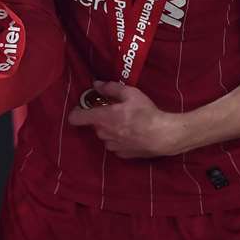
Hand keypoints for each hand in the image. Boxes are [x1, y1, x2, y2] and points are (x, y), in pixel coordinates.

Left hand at [67, 81, 184, 158]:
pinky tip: (132, 134)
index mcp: (102, 118)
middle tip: (115, 111)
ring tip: (127, 123)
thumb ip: (111, 88)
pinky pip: (115, 144)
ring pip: (105, 135)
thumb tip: (96, 84)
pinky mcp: (121, 155)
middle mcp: (103, 134)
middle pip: (94, 125)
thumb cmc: (146, 113)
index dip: (76, 111)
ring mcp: (112, 146)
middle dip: (101, 118)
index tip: (83, 107)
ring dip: (110, 129)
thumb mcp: (130, 94)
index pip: (76, 118)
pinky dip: (119, 139)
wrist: (163, 136)